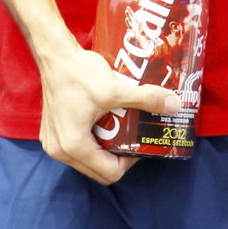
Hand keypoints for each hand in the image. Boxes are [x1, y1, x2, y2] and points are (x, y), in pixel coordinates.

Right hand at [37, 44, 180, 184]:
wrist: (55, 55)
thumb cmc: (79, 73)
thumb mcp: (115, 89)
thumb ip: (145, 99)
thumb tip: (175, 105)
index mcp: (73, 147)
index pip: (109, 173)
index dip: (130, 161)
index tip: (140, 140)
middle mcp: (59, 151)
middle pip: (98, 170)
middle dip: (119, 156)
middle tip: (133, 135)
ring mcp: (53, 143)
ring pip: (87, 160)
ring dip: (106, 149)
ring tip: (120, 127)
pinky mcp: (52, 133)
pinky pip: (77, 147)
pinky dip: (93, 140)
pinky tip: (104, 121)